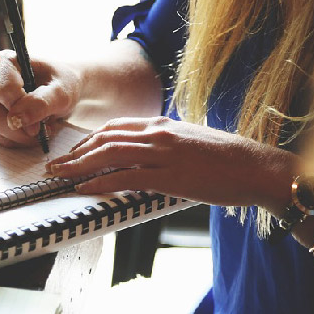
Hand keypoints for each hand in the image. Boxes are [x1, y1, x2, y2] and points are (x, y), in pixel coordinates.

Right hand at [0, 49, 80, 147]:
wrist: (58, 87)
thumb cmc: (61, 84)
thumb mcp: (61, 93)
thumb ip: (41, 103)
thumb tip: (16, 120)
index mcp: (5, 61)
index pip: (4, 93)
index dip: (22, 114)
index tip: (40, 126)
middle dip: (18, 131)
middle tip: (39, 133)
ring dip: (16, 136)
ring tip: (36, 130)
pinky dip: (11, 138)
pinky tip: (26, 131)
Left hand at [46, 117, 293, 208]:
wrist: (257, 167)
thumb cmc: (229, 160)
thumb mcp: (192, 143)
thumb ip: (167, 146)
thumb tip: (148, 158)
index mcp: (163, 124)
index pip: (115, 127)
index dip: (89, 140)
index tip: (74, 152)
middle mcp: (159, 133)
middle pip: (105, 138)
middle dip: (75, 152)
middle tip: (55, 165)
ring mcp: (163, 153)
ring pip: (109, 154)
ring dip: (78, 166)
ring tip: (60, 176)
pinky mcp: (170, 175)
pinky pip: (125, 177)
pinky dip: (100, 182)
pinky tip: (84, 188)